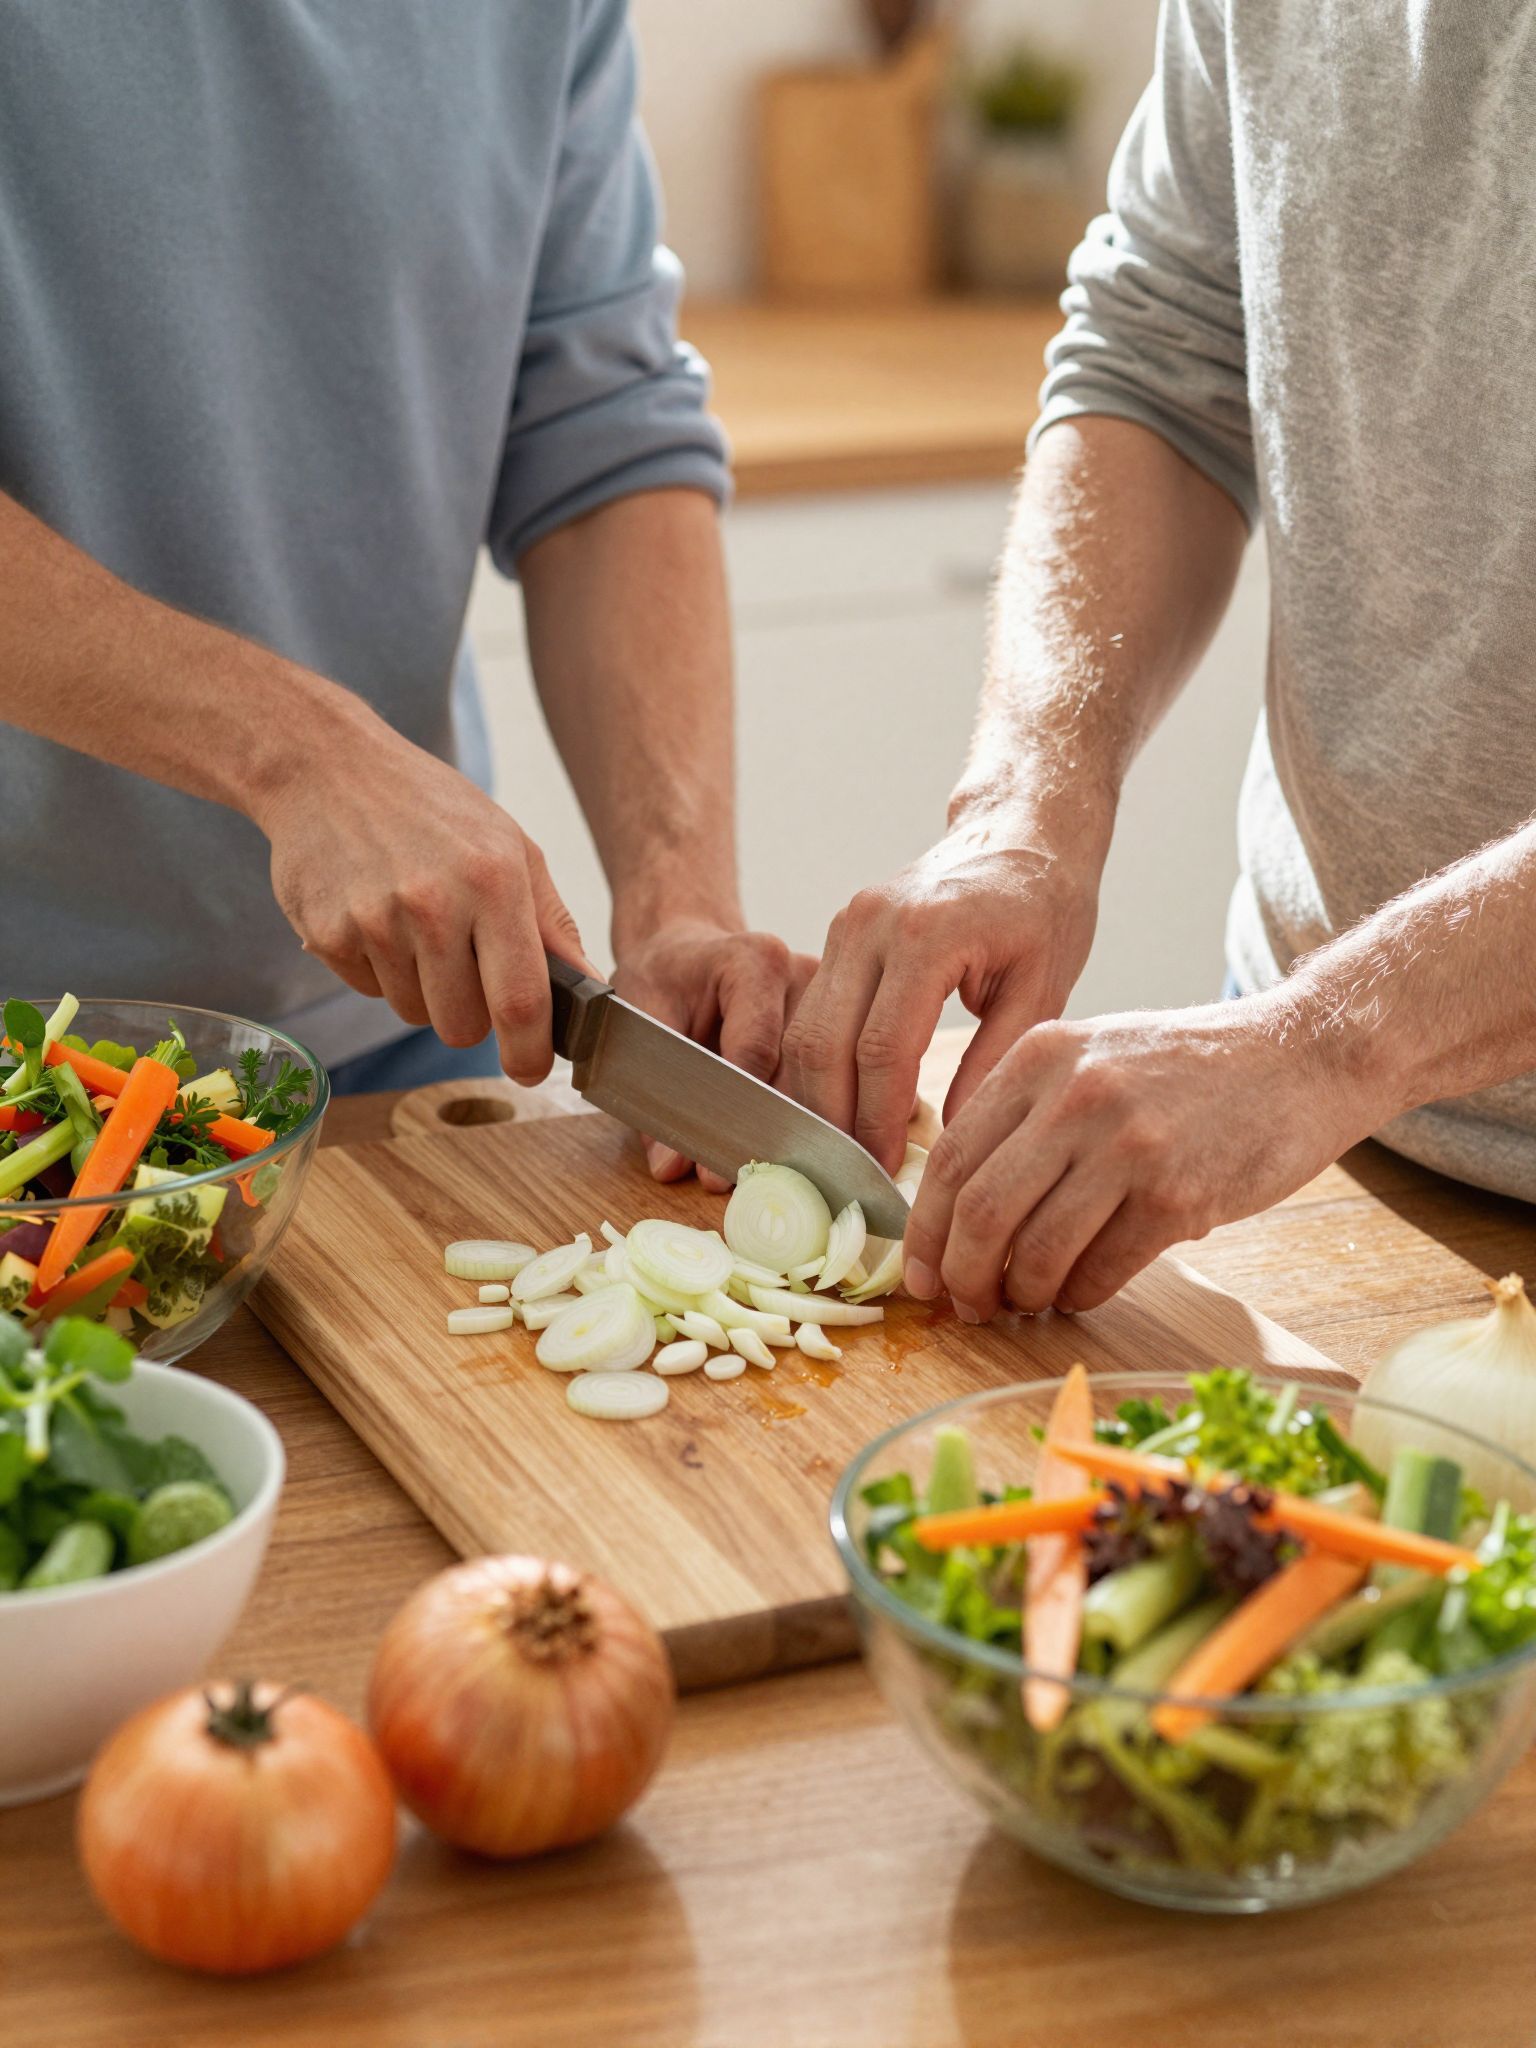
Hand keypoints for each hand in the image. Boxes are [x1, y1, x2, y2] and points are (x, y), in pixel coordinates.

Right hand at [260, 721, 593, 1083]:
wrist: (327, 768)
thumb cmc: (431, 808)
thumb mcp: (511, 847)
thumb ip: (552, 923)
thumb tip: (589, 987)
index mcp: (493, 880)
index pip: (520, 999)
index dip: (529, 1050)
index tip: (532, 1069)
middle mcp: (433, 903)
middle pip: (462, 1026)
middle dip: (471, 1016)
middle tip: (464, 967)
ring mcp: (374, 921)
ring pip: (414, 1015)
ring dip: (423, 990)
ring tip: (415, 926)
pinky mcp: (326, 934)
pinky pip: (368, 991)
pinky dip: (379, 970)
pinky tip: (376, 917)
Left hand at [613, 919, 817, 1186]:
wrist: (687, 953)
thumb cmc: (664, 979)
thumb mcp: (641, 1022)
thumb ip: (654, 1090)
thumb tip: (671, 1165)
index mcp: (753, 960)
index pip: (757, 1052)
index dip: (734, 1115)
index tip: (717, 1169)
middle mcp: (804, 974)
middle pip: (798, 1074)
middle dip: (767, 1135)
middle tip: (743, 1183)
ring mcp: (832, 1001)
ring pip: (823, 1087)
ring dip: (793, 1133)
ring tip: (765, 1174)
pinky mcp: (844, 1024)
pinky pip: (830, 1085)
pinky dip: (807, 1120)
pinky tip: (792, 1152)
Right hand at [780, 815, 1099, 1170]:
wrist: (1019, 836)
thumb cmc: (1044, 909)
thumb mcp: (1042, 990)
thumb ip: (994, 1064)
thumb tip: (956, 1141)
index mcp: (926, 936)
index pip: (882, 1050)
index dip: (877, 1121)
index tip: (887, 1173)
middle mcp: (871, 925)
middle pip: (823, 1044)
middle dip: (833, 1120)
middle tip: (853, 1175)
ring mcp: (846, 924)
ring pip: (803, 1030)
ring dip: (816, 1097)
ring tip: (843, 1151)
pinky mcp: (838, 932)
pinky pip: (811, 1010)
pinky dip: (818, 1065)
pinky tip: (842, 1106)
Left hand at [903, 997, 1374, 1318]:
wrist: (1300, 1056)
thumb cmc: (1187, 1071)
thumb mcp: (1090, 1058)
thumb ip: (1024, 1114)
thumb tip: (955, 1212)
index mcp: (1039, 1057)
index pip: (950, 1157)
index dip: (924, 1230)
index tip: (920, 1275)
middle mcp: (1075, 1095)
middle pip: (981, 1209)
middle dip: (962, 1275)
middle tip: (966, 1306)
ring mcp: (1127, 1144)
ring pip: (1037, 1250)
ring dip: (1022, 1295)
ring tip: (1025, 1303)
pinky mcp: (1177, 1194)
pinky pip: (1100, 1270)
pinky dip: (1078, 1295)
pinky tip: (1079, 1292)